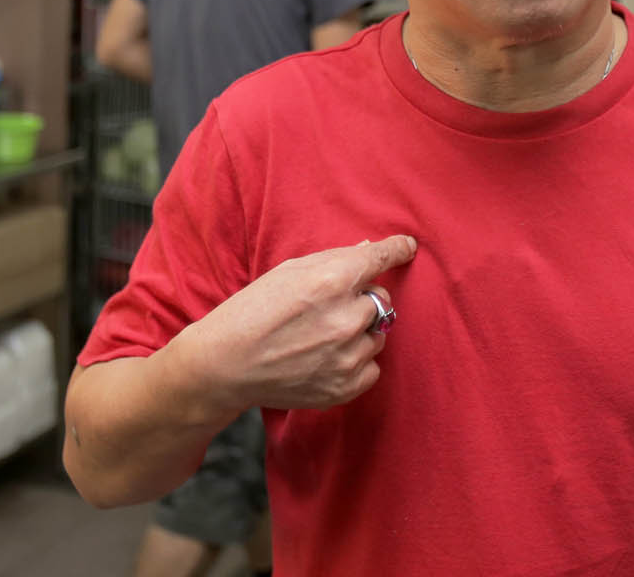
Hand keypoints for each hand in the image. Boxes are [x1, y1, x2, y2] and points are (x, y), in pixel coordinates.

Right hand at [176, 235, 417, 414]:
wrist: (225, 365)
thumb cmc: (252, 311)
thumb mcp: (288, 272)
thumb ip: (333, 260)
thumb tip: (367, 250)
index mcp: (332, 281)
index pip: (381, 258)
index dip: (398, 249)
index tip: (408, 246)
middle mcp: (346, 317)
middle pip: (381, 299)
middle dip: (362, 299)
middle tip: (329, 307)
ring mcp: (348, 355)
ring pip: (378, 334)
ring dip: (360, 332)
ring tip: (321, 337)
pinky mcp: (346, 387)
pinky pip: (373, 367)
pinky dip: (356, 361)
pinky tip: (326, 359)